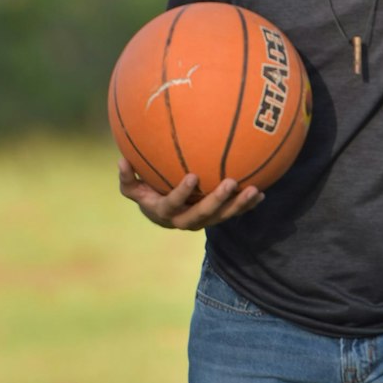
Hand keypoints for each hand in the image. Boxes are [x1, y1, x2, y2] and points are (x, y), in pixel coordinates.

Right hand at [117, 153, 264, 231]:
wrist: (164, 214)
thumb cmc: (147, 193)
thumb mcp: (132, 189)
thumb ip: (127, 178)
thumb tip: (121, 160)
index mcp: (165, 212)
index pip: (173, 204)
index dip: (182, 192)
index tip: (193, 176)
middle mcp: (185, 220)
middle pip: (203, 215)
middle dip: (217, 200)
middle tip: (230, 182)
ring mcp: (203, 221)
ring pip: (222, 217)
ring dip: (239, 205)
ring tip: (254, 190)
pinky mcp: (217, 218)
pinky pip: (233, 213)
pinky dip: (247, 205)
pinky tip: (262, 193)